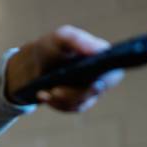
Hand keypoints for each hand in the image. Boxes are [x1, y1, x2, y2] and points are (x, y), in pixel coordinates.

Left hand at [5, 24, 123, 111]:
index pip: (113, 73)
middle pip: (95, 92)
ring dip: (60, 99)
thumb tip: (98, 50)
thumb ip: (78, 40)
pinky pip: (70, 108)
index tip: (92, 83)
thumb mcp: (61, 38)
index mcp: (102, 58)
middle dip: (76, 93)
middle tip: (56, 90)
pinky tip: (43, 95)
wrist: (33, 63)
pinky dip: (55, 103)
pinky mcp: (77, 102)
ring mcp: (89, 91)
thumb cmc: (52, 47)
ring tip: (44, 92)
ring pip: (81, 103)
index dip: (106, 80)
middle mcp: (100, 77)